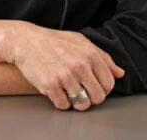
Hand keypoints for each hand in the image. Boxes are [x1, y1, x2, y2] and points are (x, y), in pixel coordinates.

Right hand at [5, 23, 124, 110]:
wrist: (26, 41)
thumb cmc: (55, 41)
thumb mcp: (81, 42)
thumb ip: (103, 57)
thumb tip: (120, 73)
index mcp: (91, 54)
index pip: (109, 83)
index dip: (103, 88)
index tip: (94, 86)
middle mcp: (80, 66)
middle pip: (98, 97)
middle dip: (92, 98)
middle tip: (83, 92)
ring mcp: (65, 76)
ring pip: (83, 104)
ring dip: (77, 102)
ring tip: (70, 93)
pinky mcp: (50, 86)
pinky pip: (64, 105)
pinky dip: (61, 102)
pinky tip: (57, 92)